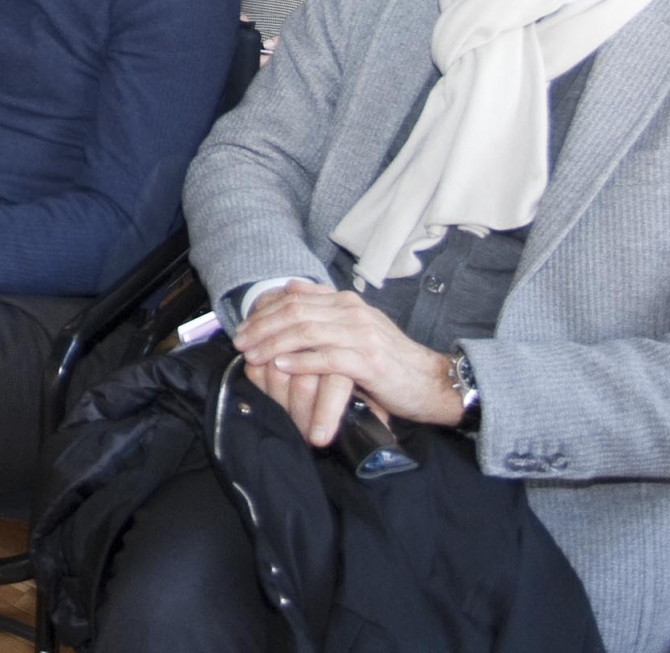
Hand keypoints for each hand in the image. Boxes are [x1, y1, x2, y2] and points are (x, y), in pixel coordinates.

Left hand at [232, 283, 461, 440]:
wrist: (430, 381)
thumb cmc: (389, 361)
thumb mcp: (355, 328)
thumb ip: (324, 308)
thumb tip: (291, 287)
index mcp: (346, 302)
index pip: (295, 298)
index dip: (264, 312)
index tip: (243, 327)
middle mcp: (353, 312)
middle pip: (296, 312)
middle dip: (262, 327)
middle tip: (239, 343)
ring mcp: (362, 335)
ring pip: (307, 331)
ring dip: (274, 343)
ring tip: (253, 355)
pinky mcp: (370, 362)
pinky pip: (328, 358)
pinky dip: (302, 361)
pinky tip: (282, 366)